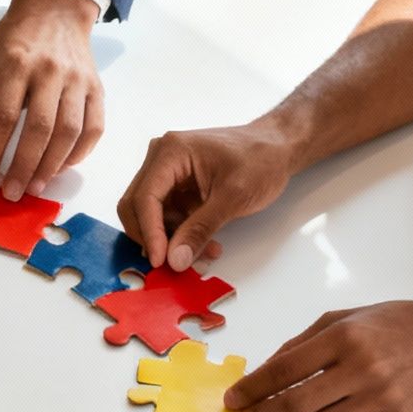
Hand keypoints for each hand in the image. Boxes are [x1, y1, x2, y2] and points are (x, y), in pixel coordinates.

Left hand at [0, 0, 103, 200]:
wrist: (56, 11)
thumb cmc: (12, 43)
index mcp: (15, 64)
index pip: (2, 117)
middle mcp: (50, 71)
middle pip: (39, 129)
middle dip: (23, 167)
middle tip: (12, 193)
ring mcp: (77, 80)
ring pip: (69, 132)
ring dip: (51, 166)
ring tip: (34, 187)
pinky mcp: (96, 88)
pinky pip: (94, 128)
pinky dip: (79, 154)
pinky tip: (60, 167)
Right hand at [119, 124, 297, 270]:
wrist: (276, 149)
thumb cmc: (260, 160)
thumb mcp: (233, 197)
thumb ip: (201, 228)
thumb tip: (175, 259)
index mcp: (171, 152)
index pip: (145, 197)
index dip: (149, 232)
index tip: (160, 260)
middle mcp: (161, 159)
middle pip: (136, 206)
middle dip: (154, 238)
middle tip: (174, 263)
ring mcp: (167, 173)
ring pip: (149, 216)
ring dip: (170, 240)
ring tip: (203, 254)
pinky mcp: (175, 187)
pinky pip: (166, 217)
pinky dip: (180, 234)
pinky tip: (204, 244)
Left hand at [226, 300, 412, 411]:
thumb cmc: (397, 324)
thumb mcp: (346, 317)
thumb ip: (303, 342)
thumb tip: (265, 371)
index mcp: (343, 337)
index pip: (283, 370)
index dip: (252, 388)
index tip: (234, 399)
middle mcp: (360, 369)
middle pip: (295, 406)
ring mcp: (379, 399)